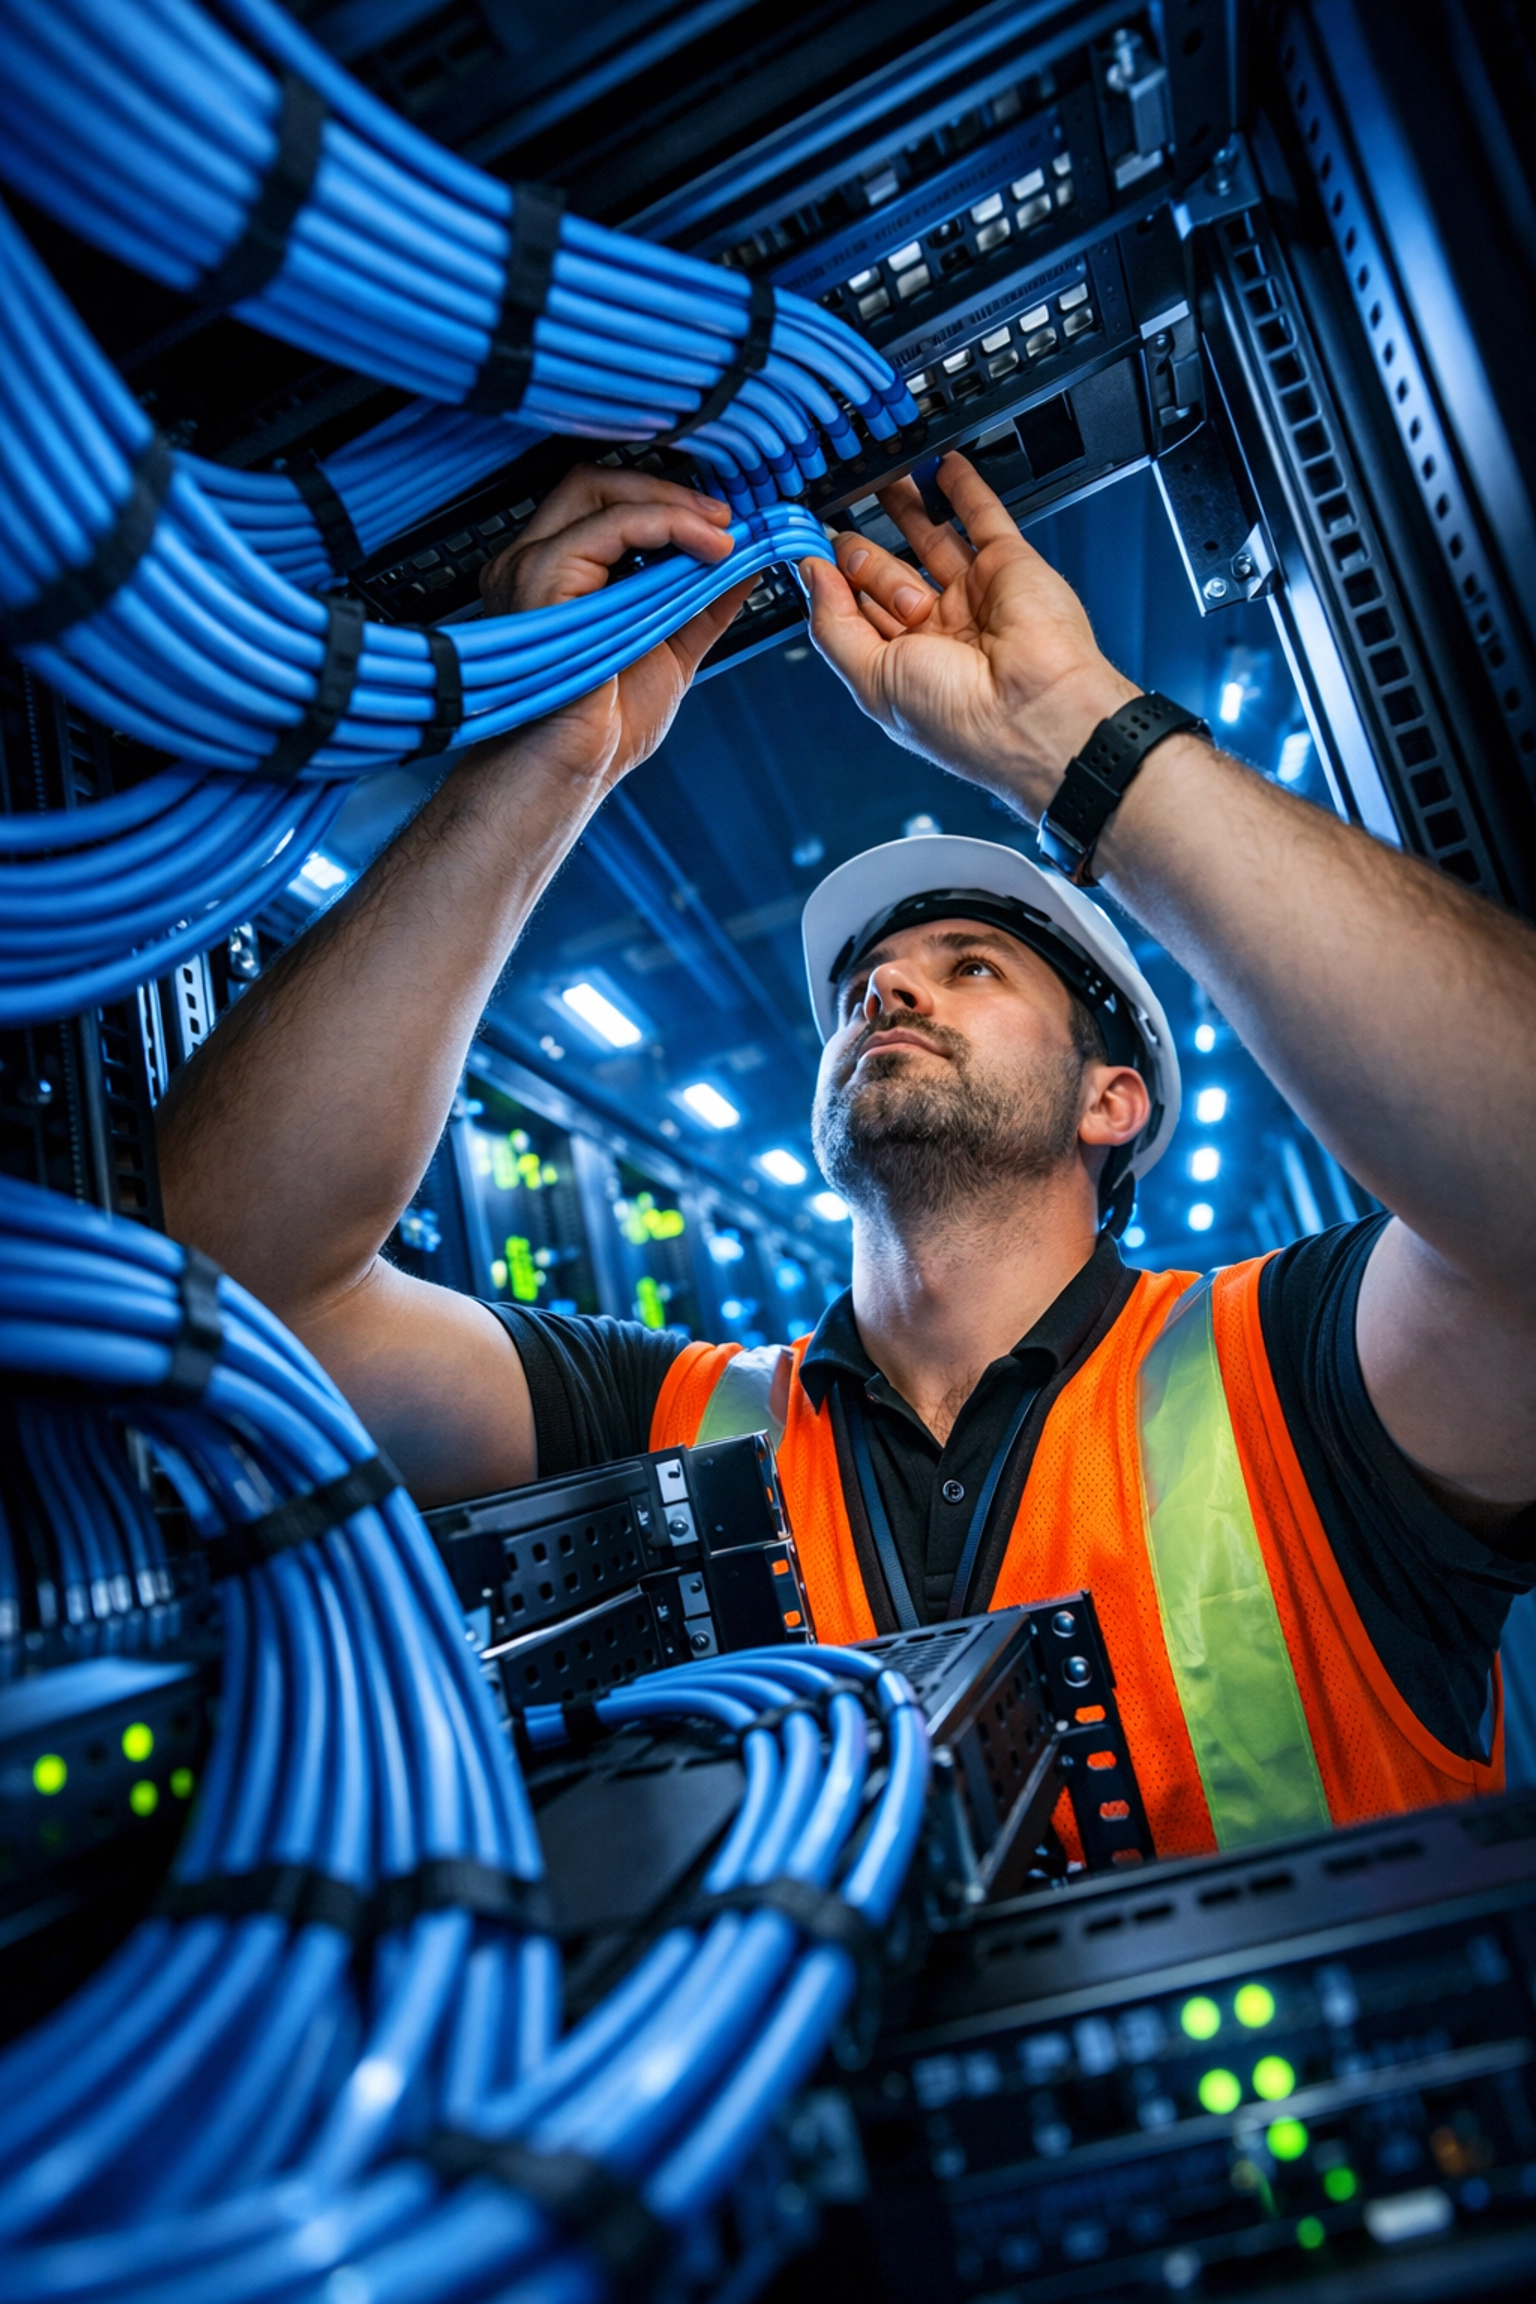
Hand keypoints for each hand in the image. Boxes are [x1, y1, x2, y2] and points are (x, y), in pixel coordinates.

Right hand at [479, 465, 754, 788]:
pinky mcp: (541, 577)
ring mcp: (530, 566)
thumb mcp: (671, 647)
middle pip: (595, 485)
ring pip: (600, 492)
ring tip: (723, 535)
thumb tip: (743, 563)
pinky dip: (665, 524)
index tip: (722, 523)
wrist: (573, 769)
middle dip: (669, 490)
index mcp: (558, 576)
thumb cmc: (604, 725)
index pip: (604, 506)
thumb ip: (701, 602)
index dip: (665, 501)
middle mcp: (534, 562)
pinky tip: (704, 547)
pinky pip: (609, 525)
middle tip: (726, 519)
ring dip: (673, 506)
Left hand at [805, 452, 1136, 815]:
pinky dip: (962, 489)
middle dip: (862, 556)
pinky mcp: (1009, 566)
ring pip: (931, 540)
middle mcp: (939, 633)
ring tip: (875, 476)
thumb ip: (834, 626)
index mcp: (905, 667)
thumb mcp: (871, 680)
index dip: (833, 583)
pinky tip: (940, 467)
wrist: (1035, 712)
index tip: (810, 552)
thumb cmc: (961, 720)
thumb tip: (811, 575)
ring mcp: (975, 596)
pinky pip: (982, 517)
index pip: (858, 612)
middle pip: (888, 574)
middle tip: (846, 538)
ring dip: (904, 508)